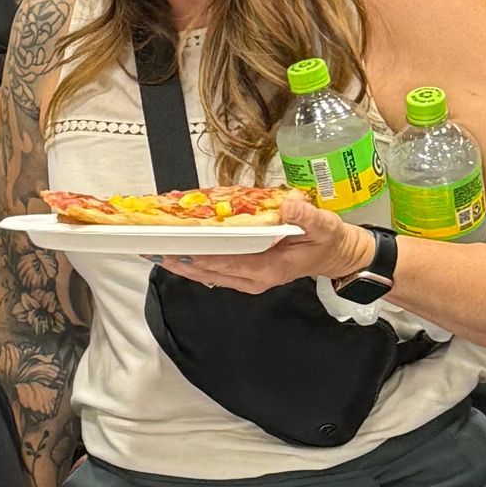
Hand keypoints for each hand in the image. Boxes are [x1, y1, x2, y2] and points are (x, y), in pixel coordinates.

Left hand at [160, 191, 373, 296]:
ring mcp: (246, 278)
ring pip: (207, 273)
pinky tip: (176, 250)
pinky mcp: (242, 272)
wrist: (333, 255)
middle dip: (181, 261)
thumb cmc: (326, 240)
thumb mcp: (325, 226)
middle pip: (209, 272)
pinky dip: (193, 260)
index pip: (229, 264)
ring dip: (181, 263)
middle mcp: (253, 278)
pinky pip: (213, 269)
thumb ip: (307, 218)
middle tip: (153, 249)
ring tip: (154, 251)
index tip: (179, 248)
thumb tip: (289, 208)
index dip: (203, 257)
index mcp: (269, 269)